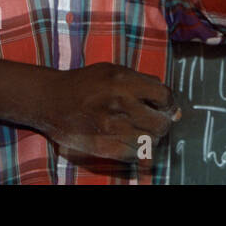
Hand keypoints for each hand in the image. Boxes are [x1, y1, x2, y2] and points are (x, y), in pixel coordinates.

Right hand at [39, 62, 179, 163]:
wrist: (51, 100)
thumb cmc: (85, 84)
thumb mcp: (115, 71)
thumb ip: (145, 83)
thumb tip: (174, 109)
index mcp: (123, 82)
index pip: (164, 96)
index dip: (168, 103)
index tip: (163, 106)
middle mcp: (119, 104)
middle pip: (161, 123)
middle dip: (162, 123)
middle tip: (154, 121)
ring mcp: (110, 128)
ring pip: (149, 142)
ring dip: (150, 138)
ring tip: (139, 130)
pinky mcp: (102, 147)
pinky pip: (133, 155)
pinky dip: (136, 150)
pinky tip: (128, 140)